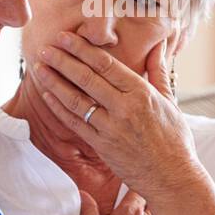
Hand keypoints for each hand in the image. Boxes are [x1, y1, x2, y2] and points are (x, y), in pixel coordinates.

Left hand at [35, 32, 200, 196]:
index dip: (83, 49)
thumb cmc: (174, 139)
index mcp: (142, 93)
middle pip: (87, 78)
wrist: (172, 176)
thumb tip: (159, 46)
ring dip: (55, 82)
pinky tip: (47, 95)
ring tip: (40, 67)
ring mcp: (111, 128)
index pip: (106, 64)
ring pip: (76, 100)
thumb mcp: (170, 101)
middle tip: (46, 47)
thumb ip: (159, 72)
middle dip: (63, 60)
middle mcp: (125, 108)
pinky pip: (76, 124)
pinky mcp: (102, 146)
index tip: (66, 37)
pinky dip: (60, 108)